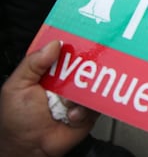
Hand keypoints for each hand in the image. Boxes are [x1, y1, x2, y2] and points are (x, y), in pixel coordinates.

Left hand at [0, 41, 96, 156]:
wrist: (29, 150)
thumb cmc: (17, 121)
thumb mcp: (17, 87)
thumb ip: (32, 64)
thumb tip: (54, 44)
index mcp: (48, 72)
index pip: (62, 51)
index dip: (71, 43)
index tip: (80, 35)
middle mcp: (65, 81)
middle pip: (83, 64)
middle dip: (87, 64)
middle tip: (86, 66)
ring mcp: (78, 96)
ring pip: (92, 83)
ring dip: (84, 91)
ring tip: (69, 102)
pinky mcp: (89, 111)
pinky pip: (96, 103)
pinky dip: (85, 109)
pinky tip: (71, 116)